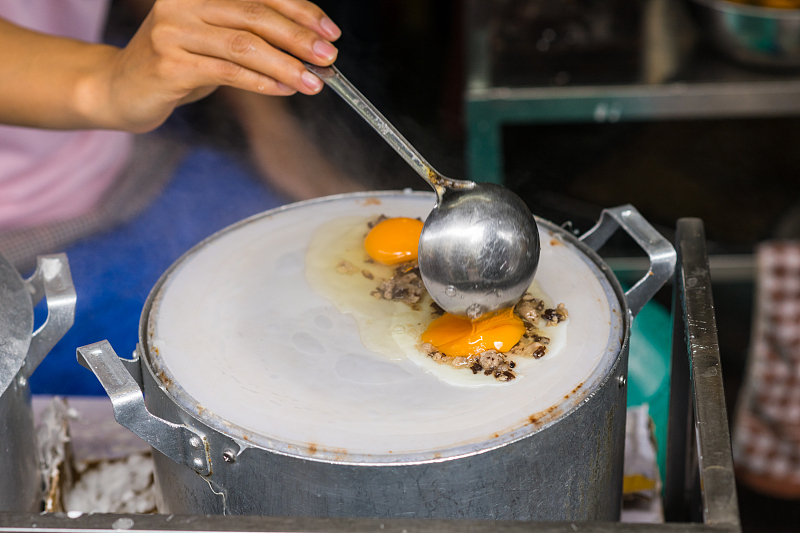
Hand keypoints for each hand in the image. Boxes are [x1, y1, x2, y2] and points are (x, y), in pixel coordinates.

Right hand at [94, 0, 339, 131]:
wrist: (120, 88)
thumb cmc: (178, 63)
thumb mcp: (215, 39)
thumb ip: (253, 35)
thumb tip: (310, 49)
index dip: (300, 10)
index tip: (330, 31)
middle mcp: (184, 1)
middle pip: (256, 15)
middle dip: (299, 37)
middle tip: (329, 57)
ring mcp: (173, 31)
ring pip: (244, 45)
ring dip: (286, 64)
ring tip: (314, 82)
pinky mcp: (169, 64)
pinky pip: (227, 72)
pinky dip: (261, 82)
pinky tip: (284, 90)